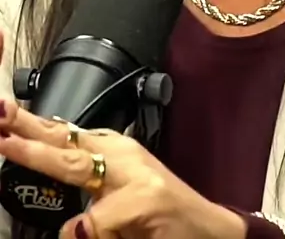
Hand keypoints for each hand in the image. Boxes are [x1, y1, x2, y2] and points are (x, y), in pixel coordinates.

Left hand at [0, 34, 246, 238]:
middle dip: (27, 131)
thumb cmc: (159, 216)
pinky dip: (86, 228)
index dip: (29, 125)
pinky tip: (79, 232)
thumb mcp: (117, 194)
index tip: (1, 114)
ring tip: (10, 146)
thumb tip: (47, 180)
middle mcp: (122, 155)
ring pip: (78, 167)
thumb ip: (86, 180)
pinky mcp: (146, 198)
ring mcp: (136, 174)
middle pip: (65, 142)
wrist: (207, 231)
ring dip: (42, 158)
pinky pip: (99, 217)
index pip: (63, 135)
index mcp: (112, 151)